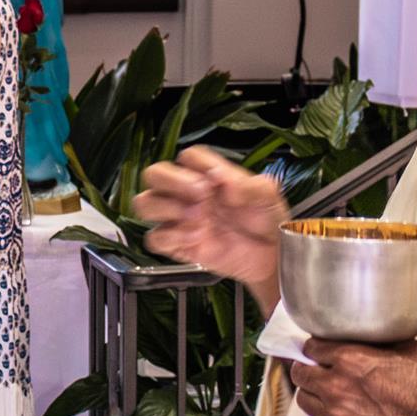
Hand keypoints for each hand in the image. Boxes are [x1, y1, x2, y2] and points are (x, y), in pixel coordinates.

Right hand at [134, 148, 289, 309]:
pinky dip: (170, 236)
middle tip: (200, 195)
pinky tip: (195, 237)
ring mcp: (180, 219)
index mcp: (208, 175)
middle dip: (172, 181)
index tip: (218, 180)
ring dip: (167, 208)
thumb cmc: (268, 222)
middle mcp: (188, 194)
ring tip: (197, 218)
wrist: (271, 259)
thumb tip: (226, 183)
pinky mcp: (178, 246)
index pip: (187, 157)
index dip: (199, 165)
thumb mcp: (269, 197)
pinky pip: (155, 238)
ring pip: (145, 203)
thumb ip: (252, 185)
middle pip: (154, 174)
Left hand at [271, 339, 416, 415]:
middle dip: (309, 371)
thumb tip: (360, 335)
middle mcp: (338, 387)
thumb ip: (375, 341)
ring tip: (324, 399)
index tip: (319, 353)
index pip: (313, 348)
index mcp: (351, 360)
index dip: (316, 350)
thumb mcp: (406, 349)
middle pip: (302, 374)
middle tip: (320, 374)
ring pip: (304, 402)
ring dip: (311, 397)